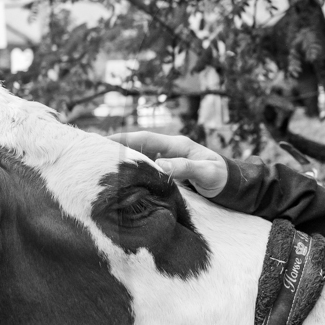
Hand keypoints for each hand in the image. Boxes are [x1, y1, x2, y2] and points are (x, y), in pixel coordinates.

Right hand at [110, 131, 228, 197]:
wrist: (231, 187)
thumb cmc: (221, 178)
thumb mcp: (206, 172)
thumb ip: (185, 168)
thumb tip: (160, 166)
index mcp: (177, 144)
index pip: (145, 138)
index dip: (124, 139)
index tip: (104, 141)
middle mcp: (169, 150)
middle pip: (137, 146)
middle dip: (116, 148)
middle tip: (92, 153)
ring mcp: (167, 161)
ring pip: (139, 159)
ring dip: (122, 163)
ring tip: (99, 167)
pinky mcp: (167, 173)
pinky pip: (145, 171)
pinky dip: (132, 175)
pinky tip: (119, 182)